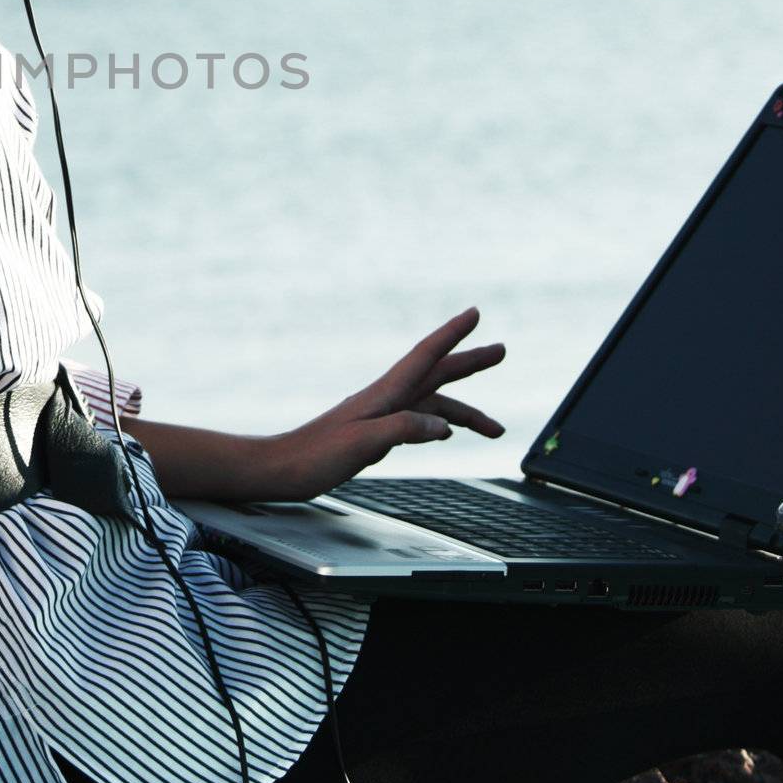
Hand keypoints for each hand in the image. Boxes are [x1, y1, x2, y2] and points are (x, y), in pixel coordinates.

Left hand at [269, 306, 505, 499]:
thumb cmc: (314, 456)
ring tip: (496, 428)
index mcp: (383, 395)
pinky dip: (439, 423)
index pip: (425, 356)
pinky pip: (418, 422)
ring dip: (465, 411)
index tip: (474, 313)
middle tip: (501, 350)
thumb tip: (443, 427)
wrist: (281, 468)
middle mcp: (385, 399)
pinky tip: (446, 432)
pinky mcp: (375, 433)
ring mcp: (381, 415)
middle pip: (436, 375)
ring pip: (432, 404)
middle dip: (470, 363)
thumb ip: (402, 430)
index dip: (452, 334)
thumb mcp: (361, 443)